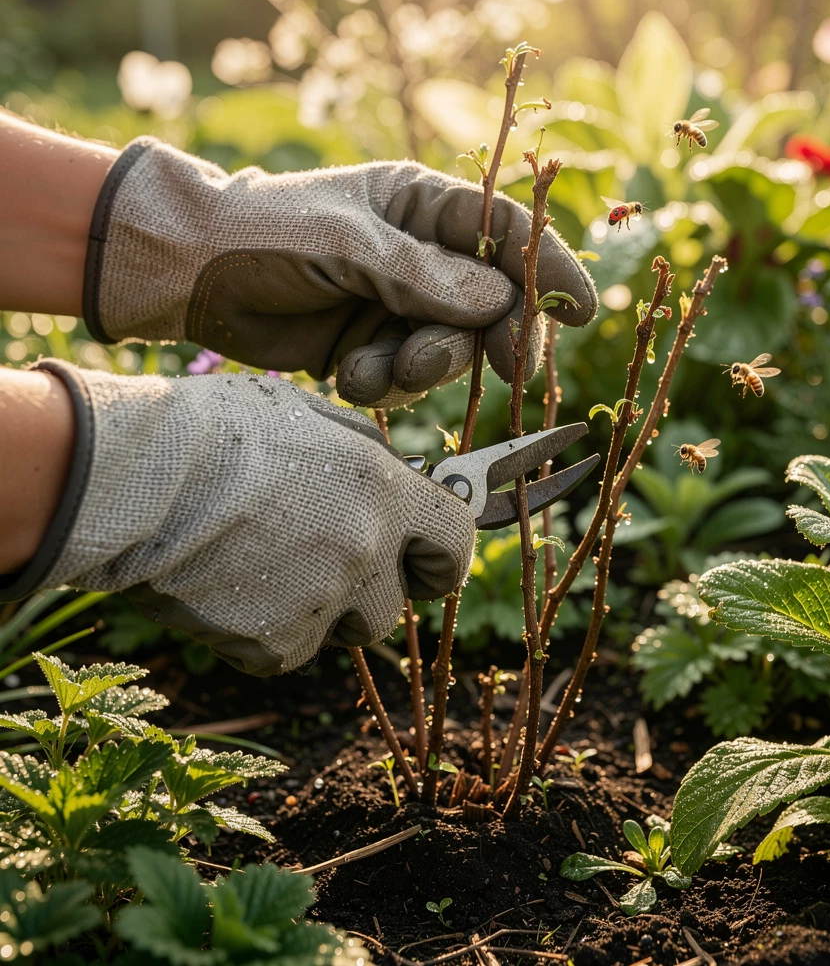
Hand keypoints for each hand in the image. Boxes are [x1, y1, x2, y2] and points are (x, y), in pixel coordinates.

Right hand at [8, 361, 475, 674]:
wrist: (139, 479)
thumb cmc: (218, 430)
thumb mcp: (308, 413)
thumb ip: (365, 450)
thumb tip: (393, 470)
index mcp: (383, 491)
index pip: (456, 543)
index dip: (445, 556)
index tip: (431, 560)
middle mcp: (366, 551)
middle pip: (397, 602)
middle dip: (374, 590)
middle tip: (330, 565)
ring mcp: (322, 602)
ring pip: (343, 629)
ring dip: (320, 611)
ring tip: (263, 567)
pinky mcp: (274, 644)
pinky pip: (286, 649)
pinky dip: (266, 631)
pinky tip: (228, 589)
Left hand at [85, 139, 596, 406]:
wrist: (190, 272)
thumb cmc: (267, 232)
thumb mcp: (349, 244)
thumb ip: (424, 275)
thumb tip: (499, 300)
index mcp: (422, 206)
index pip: (507, 232)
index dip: (549, 268)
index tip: (581, 311)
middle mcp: (422, 256)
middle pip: (492, 302)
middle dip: (494, 338)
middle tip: (508, 370)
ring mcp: (398, 303)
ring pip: (450, 348)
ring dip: (424, 366)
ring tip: (380, 366)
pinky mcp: (372, 344)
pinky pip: (405, 375)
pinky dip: (383, 381)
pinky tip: (347, 371)